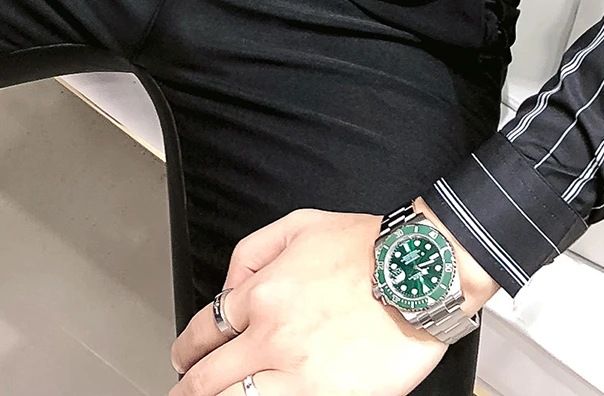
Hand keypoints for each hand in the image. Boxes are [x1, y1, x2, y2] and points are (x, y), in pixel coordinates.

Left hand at [169, 200, 498, 395]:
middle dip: (187, 387)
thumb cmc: (368, 247)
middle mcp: (271, 334)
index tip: (185, 357)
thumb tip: (228, 285)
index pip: (204, 329)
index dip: (187, 349)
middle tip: (183, 390)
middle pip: (207, 376)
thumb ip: (253, 252)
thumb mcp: (301, 224)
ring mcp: (295, 371)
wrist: (420, 272)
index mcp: (263, 292)